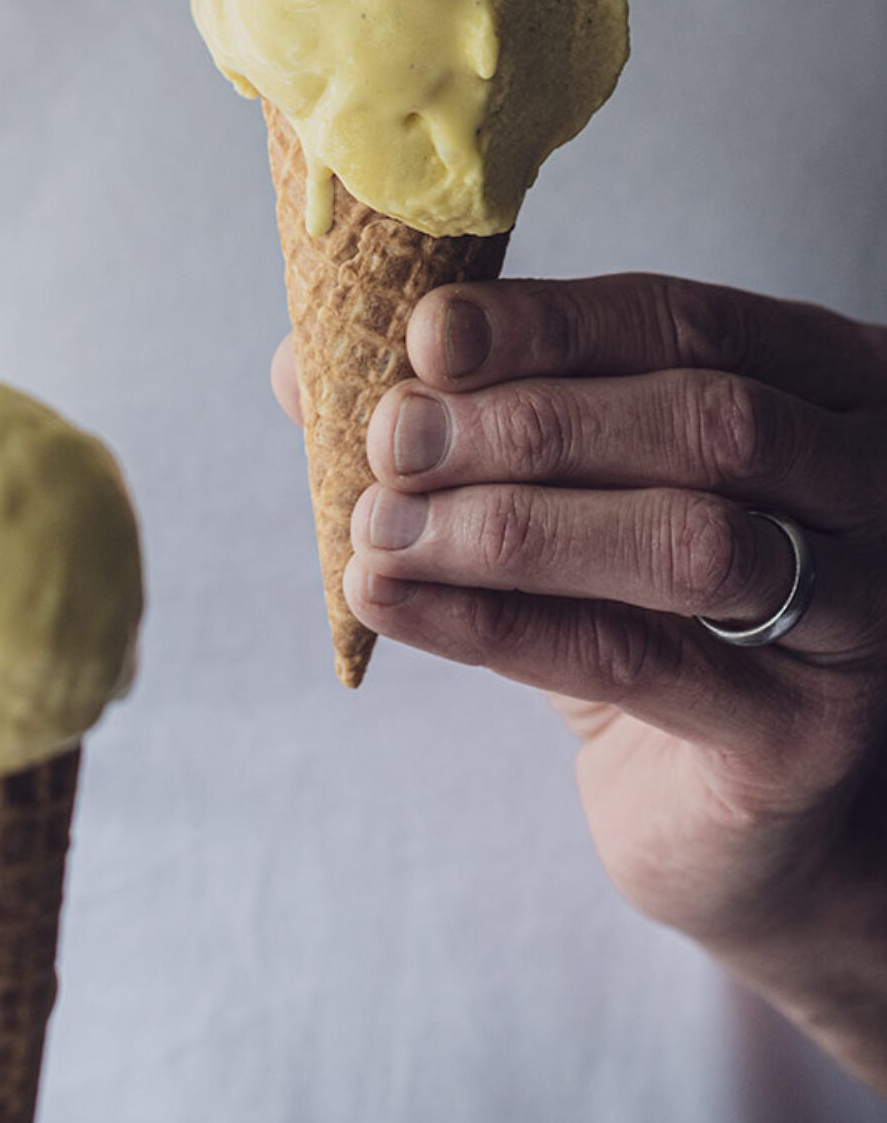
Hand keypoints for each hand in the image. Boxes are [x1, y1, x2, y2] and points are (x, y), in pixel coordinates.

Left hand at [275, 273, 886, 1086]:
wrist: (727, 810)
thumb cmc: (643, 617)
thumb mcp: (560, 498)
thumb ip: (455, 421)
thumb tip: (300, 363)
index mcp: (819, 386)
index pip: (683, 321)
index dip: (548, 322)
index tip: (427, 334)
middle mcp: (867, 482)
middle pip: (700, 419)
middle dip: (523, 424)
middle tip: (389, 438)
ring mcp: (862, 612)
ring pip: (684, 540)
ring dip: (507, 526)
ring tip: (376, 527)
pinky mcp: (804, 733)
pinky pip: (633, 662)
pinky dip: (492, 623)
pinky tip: (389, 599)